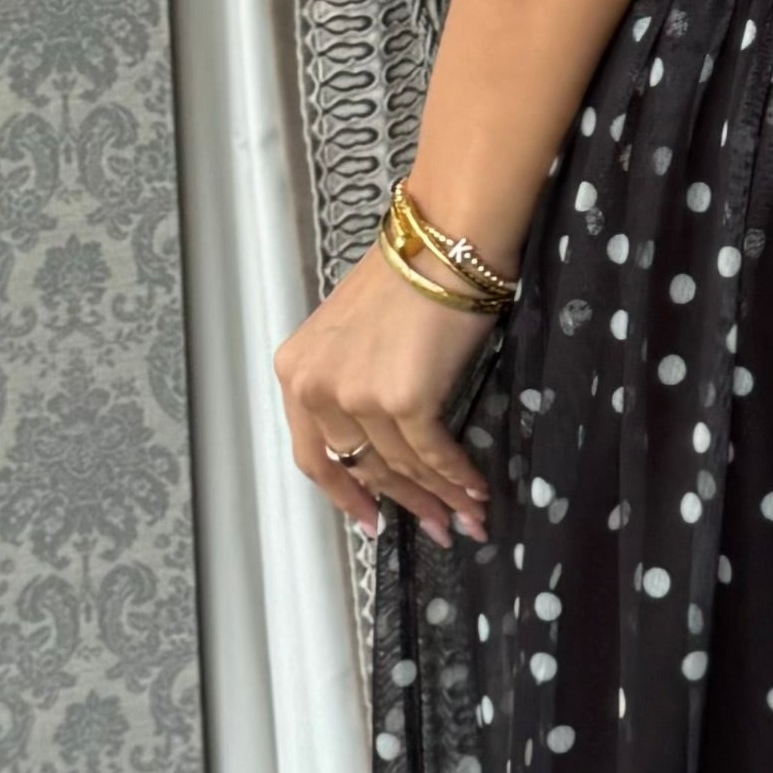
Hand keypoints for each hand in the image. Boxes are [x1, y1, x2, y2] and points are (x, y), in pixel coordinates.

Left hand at [274, 243, 501, 544]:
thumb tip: (384, 443)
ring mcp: (357, 395)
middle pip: (360, 467)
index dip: (345, 496)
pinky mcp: (404, 399)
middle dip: (403, 502)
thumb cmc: (410, 276)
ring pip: (401, 466)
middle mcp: (316, 388)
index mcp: (296, 372)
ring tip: (467, 517)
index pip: (313, 455)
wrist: (445, 245)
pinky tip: (477, 492)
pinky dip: (458, 478)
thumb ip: (351, 386)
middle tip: (436, 528)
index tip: (371, 522)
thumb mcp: (353, 335)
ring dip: (438, 497)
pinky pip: (434, 454)